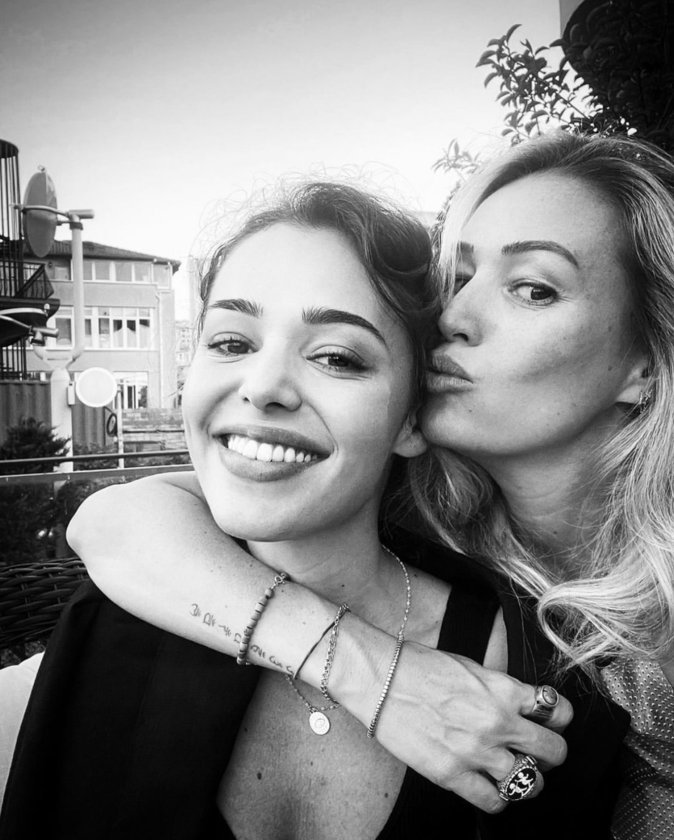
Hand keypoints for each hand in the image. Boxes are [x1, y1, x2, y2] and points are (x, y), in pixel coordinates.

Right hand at [372, 643, 570, 812]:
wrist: (380, 678)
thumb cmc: (419, 666)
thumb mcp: (471, 666)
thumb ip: (500, 689)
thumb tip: (519, 706)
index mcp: (503, 689)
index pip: (558, 710)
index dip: (559, 718)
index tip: (552, 721)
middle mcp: (497, 722)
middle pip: (555, 751)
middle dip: (552, 752)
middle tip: (539, 751)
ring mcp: (476, 752)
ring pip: (531, 782)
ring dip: (528, 779)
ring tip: (516, 772)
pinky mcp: (452, 775)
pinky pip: (494, 802)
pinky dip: (498, 798)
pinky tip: (490, 786)